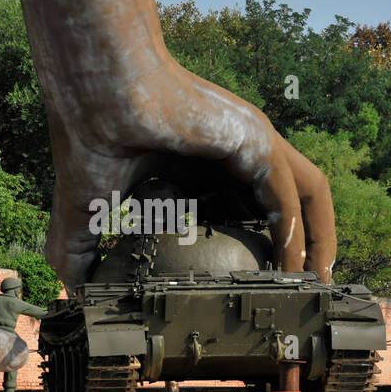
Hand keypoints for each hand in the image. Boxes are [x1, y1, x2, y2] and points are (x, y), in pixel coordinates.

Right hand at [0, 0, 336, 287]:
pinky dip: (297, 230)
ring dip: (319, 238)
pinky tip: (292, 265)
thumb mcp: (86, 209)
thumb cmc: (90, 135)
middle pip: (297, 199)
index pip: (254, 205)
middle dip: (310, 242)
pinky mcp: (254, 139)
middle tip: (306, 288)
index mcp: (209, 162)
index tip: (266, 284)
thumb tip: (70, 297)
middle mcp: (239, 150)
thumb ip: (83, 252)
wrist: (93, 94)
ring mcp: (252, 140)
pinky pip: (289, 191)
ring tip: (315, 282)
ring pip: (308, 193)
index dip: (267, 243)